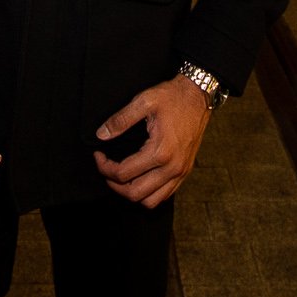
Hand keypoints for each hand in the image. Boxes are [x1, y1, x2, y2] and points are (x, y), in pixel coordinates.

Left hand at [94, 77, 210, 207]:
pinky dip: (149, 193)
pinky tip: (140, 178)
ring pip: (151, 201)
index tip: (98, 155)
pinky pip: (164, 195)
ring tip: (121, 177)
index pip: (123, 173)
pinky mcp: (185, 171)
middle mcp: (172, 167)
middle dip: (114, 184)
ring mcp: (180, 172)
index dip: (104, 167)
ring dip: (131, 193)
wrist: (198, 95)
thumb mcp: (143, 101)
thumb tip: (101, 135)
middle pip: (135, 193)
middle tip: (106, 168)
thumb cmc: (173, 97)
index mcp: (160, 152)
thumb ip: (120, 120)